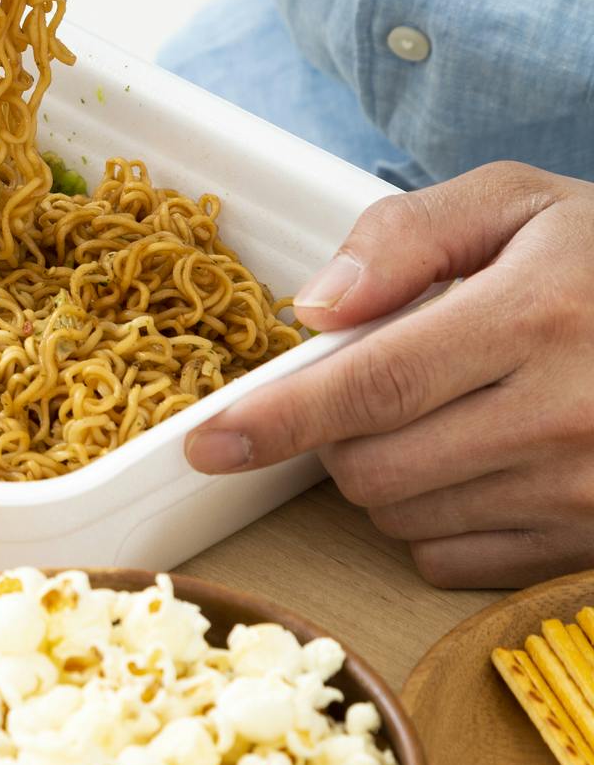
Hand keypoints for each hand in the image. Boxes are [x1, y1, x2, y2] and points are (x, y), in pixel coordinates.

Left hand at [184, 161, 593, 588]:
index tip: (208, 443)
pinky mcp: (592, 545)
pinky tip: (481, 464)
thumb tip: (317, 308)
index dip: (278, 419)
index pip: (372, 385)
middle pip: (370, 467)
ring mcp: (584, 492)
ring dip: (386, 476)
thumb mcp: (517, 203)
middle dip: (338, 433)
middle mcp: (566, 414)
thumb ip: (404, 235)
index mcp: (538, 316)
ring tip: (448, 415)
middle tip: (381, 385)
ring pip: (401, 520)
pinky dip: (434, 520)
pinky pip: (450, 561)